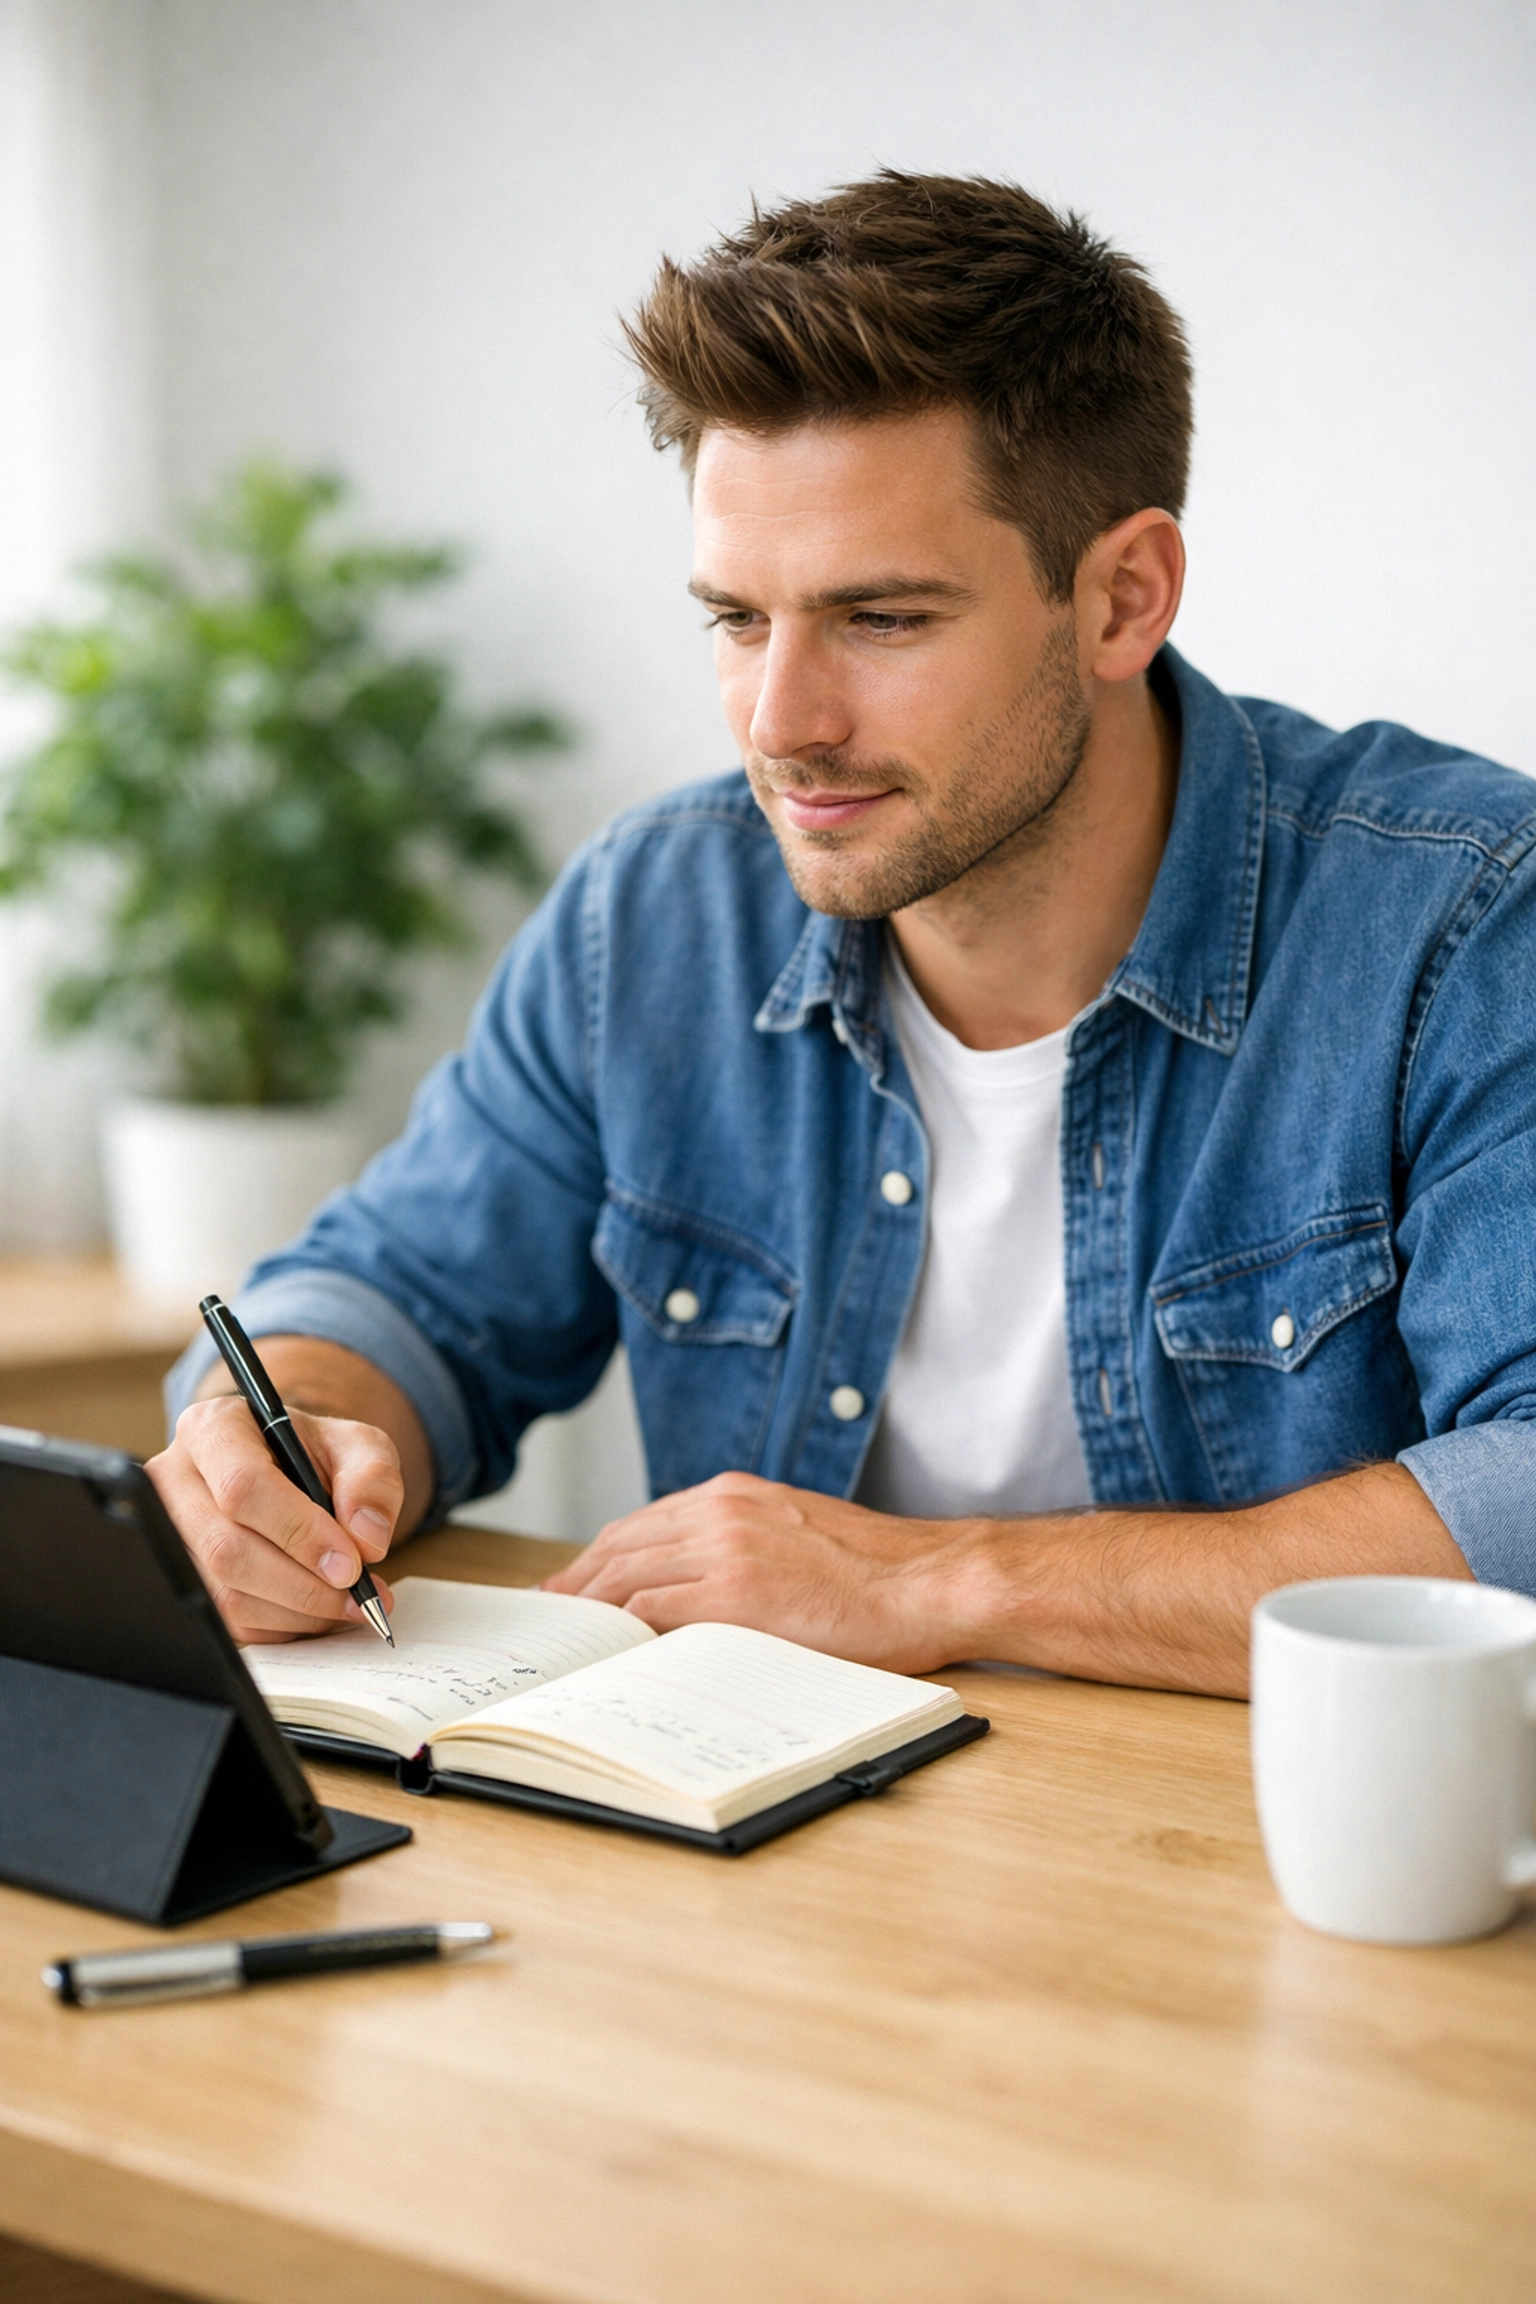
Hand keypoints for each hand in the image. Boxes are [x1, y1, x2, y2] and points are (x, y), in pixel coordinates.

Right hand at [145, 1396, 401, 1644]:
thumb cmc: (318, 1455)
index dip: (298, 1531)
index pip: (242, 1486)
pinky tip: (319, 1609)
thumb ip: (374, 1479)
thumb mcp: (359, 1446)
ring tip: (349, 1602)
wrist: (293, 1473)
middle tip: (358, 1594)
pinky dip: (284, 1625)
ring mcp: (169, 1536)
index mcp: (214, 1428)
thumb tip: (367, 1538)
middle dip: (302, 1583)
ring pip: (225, 1594)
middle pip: (225, 1548)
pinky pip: (229, 1621)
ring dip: (298, 1610)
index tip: (350, 1563)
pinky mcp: (184, 1579)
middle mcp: (175, 1479)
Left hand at [541, 1471, 993, 1672]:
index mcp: (735, 1495)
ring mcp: (724, 1550)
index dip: (599, 1557)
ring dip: (588, 1609)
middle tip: (555, 1616)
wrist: (931, 1582)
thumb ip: (744, 1545)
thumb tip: (698, 1586)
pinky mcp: (734, 1594)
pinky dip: (619, 1631)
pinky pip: (649, 1610)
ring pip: (624, 1575)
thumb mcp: (798, 1533)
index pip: (641, 1523)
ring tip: (568, 1641)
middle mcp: (720, 1511)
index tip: (576, 1584)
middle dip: (578, 1582)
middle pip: (619, 1545)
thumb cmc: (881, 1572)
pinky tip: (608, 1653)